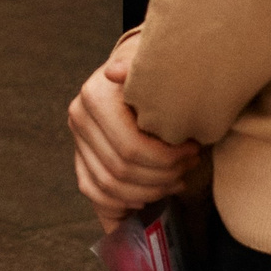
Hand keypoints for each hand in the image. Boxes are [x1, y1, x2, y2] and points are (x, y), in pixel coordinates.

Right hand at [68, 32, 201, 232]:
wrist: (135, 72)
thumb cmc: (154, 72)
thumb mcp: (154, 67)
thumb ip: (138, 71)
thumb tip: (114, 72)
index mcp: (95, 96)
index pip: (131, 147)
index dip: (167, 158)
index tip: (193, 150)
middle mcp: (79, 118)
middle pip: (121, 170)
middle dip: (162, 175)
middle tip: (190, 165)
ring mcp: (77, 140)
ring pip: (109, 186)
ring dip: (148, 191)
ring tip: (177, 179)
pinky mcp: (80, 157)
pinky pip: (94, 192)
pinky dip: (120, 203)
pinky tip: (147, 199)